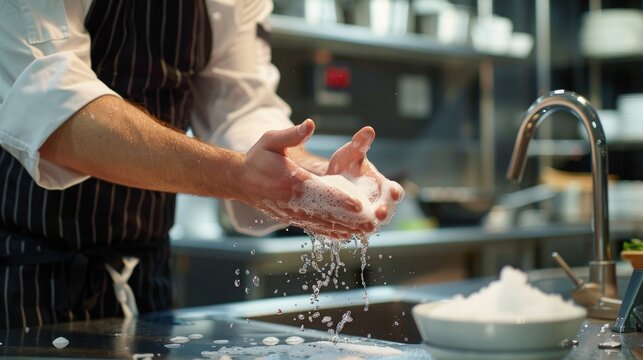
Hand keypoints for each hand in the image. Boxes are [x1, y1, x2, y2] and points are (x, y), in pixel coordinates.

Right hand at [240, 119, 373, 238]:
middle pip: (325, 213)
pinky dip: (331, 232)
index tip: (359, 204)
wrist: (241, 180)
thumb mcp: (270, 141)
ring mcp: (293, 213)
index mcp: (290, 182)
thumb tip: (310, 124)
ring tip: (366, 231)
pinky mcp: (292, 218)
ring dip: (345, 228)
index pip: (319, 192)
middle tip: (371, 222)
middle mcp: (292, 201)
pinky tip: (346, 236)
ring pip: (322, 224)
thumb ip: (291, 134)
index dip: (340, 199)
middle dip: (349, 219)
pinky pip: (315, 228)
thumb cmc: (258, 158)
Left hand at [326, 126, 403, 222]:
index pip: (395, 191)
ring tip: (367, 227)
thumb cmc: (345, 164)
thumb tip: (368, 130)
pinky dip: (352, 231)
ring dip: (369, 225)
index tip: (394, 192)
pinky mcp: (351, 225)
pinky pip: (354, 230)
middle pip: (386, 211)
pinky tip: (347, 232)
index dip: (396, 193)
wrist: (327, 180)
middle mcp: (377, 203)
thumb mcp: (351, 152)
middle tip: (380, 213)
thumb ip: (360, 144)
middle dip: (384, 212)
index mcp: (383, 186)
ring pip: (371, 224)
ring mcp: (365, 216)